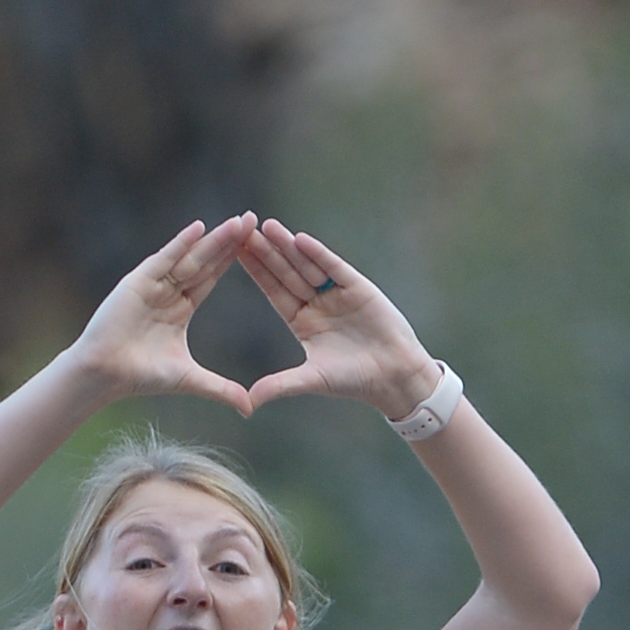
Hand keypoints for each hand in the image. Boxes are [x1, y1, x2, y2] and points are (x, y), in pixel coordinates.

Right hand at [70, 220, 258, 413]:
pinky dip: (181, 243)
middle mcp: (169, 291)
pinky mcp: (139, 281)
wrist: (106, 373)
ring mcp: (154, 283)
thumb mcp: (191, 379)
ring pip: (190, 257)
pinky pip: (164, 259)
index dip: (233, 261)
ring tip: (238, 221)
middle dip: (229, 242)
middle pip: (205, 261)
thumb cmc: (143, 375)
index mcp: (182, 308)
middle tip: (253, 219)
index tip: (257, 246)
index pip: (212, 278)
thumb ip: (221, 390)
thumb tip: (250, 409)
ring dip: (214, 239)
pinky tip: (200, 228)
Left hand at [236, 223, 441, 420]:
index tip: (235, 252)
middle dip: (266, 252)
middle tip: (243, 228)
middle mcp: (317, 304)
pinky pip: (334, 267)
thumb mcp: (312, 380)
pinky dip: (318, 254)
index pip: (274, 291)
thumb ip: (280, 385)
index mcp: (302, 322)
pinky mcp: (357, 287)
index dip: (256, 272)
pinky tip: (300, 239)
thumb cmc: (354, 380)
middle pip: (286, 273)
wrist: (395, 376)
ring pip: (307, 265)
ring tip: (267, 226)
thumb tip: (248, 403)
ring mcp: (336, 293)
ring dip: (287, 246)